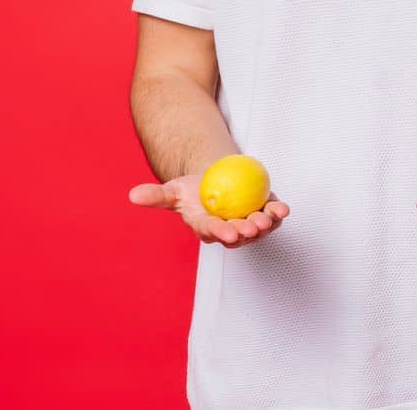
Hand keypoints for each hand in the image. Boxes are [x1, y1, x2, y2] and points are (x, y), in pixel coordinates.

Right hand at [129, 174, 289, 247]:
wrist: (215, 180)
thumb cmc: (192, 190)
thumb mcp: (173, 190)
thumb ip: (156, 196)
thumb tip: (132, 196)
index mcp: (207, 228)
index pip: (213, 232)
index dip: (220, 233)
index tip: (227, 232)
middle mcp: (229, 231)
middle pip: (239, 235)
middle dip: (246, 234)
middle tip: (251, 227)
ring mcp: (248, 224)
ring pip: (259, 228)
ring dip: (266, 225)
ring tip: (269, 217)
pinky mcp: (263, 213)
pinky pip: (272, 215)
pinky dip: (278, 213)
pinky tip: (283, 208)